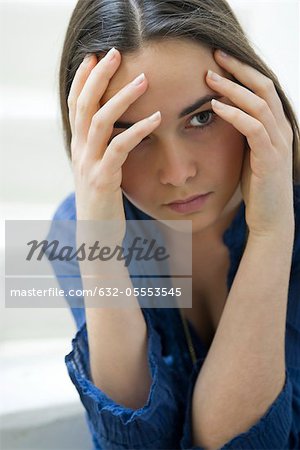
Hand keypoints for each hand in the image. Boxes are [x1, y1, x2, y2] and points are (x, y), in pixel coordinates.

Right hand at [68, 48, 160, 241]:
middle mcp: (79, 151)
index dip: (82, 80)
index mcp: (79, 147)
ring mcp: (89, 164)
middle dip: (98, 77)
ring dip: (121, 98)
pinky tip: (156, 118)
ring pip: (100, 121)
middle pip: (84, 105)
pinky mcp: (103, 178)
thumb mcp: (99, 171)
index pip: (76, 105)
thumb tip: (120, 130)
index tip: (96, 57)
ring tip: (143, 80)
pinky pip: (119, 148)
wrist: (97, 236)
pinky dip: (137, 130)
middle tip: (116, 52)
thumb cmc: (103, 203)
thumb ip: (104, 149)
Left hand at [206, 50, 293, 237]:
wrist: (271, 218)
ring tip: (209, 78)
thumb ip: (242, 133)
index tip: (218, 60)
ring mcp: (278, 143)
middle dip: (238, 69)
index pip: (262, 88)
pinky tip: (215, 107)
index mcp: (276, 126)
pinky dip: (234, 114)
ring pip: (258, 103)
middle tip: (214, 56)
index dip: (242, 71)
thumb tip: (221, 115)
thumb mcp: (249, 153)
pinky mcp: (270, 158)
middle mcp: (281, 129)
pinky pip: (253, 128)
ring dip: (232, 89)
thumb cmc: (257, 186)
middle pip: (263, 87)